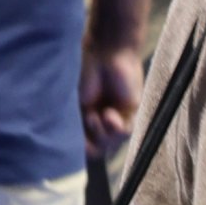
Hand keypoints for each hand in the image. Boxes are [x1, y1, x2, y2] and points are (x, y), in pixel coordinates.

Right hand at [80, 39, 145, 154]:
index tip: (74, 144)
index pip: (85, 145)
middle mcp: (101, 120)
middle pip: (99, 149)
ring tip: (97, 116)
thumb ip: (77, 125)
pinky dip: (116, 128)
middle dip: (92, 141)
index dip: (81, 149)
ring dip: (103, 134)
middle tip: (88, 122)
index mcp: (85, 118)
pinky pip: (126, 132)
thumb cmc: (84, 73)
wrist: (105, 54)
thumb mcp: (75, 103)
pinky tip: (109, 114)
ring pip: (112, 143)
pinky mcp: (131, 111)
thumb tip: (80, 150)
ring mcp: (117, 117)